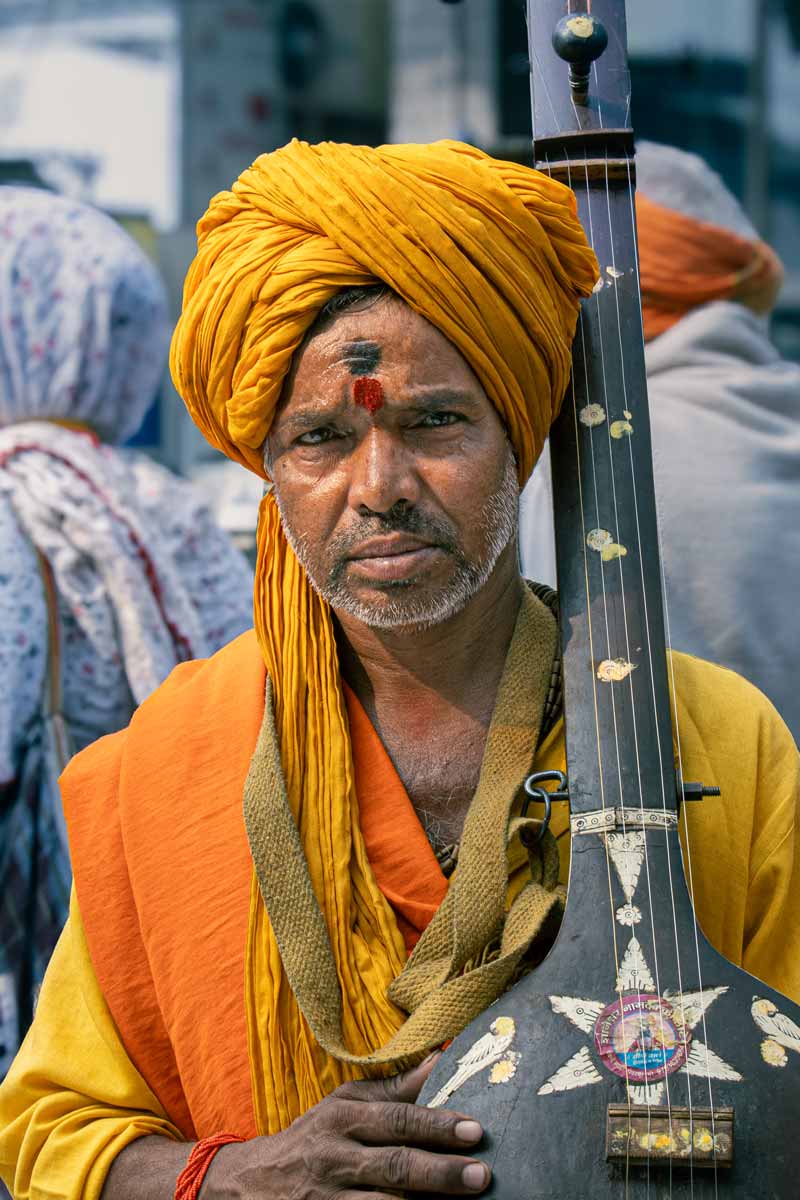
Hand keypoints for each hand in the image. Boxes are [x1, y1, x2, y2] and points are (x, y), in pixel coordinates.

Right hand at [204, 1056, 489, 1198]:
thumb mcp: (344, 1104)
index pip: (396, 1120)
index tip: (476, 1129)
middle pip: (394, 1167)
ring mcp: (327, 1199)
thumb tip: (443, 1059)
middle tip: (483, 1174)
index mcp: (342, 1118)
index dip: (436, 1125)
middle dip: (441, 1172)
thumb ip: (393, 1090)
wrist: (248, 1183)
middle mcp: (334, 1158)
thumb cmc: (312, 1137)